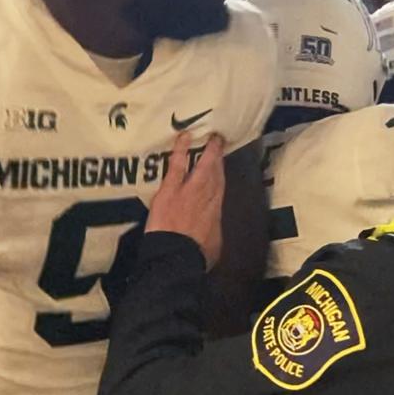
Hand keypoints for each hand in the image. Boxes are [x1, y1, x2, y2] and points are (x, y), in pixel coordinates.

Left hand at [145, 133, 224, 268]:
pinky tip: (184, 137)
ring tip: (210, 136)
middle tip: (220, 141)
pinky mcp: (171, 189)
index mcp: (215, 213)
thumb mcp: (212, 247)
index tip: (222, 164)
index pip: (219, 189)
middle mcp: (207, 198)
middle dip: (218, 157)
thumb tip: (212, 230)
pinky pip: (177, 165)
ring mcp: (189, 191)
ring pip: (202, 166)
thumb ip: (212, 233)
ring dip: (207, 151)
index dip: (221, 174)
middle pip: (215, 174)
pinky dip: (181, 150)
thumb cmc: (195, 257)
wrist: (177, 257)